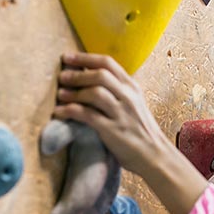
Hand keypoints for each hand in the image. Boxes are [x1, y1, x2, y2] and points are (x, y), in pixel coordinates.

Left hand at [53, 52, 170, 174]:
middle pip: (100, 75)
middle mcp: (128, 97)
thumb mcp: (133, 104)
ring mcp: (121, 113)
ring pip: (94, 93)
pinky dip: (70, 111)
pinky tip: (59, 112)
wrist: (154, 156)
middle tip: (62, 76)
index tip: (68, 57)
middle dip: (77, 74)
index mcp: (132, 88)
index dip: (85, 58)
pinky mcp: (113, 130)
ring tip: (60, 94)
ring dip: (73, 92)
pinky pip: (87, 115)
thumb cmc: (140, 131)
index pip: (108, 63)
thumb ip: (117, 91)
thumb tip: (89, 79)